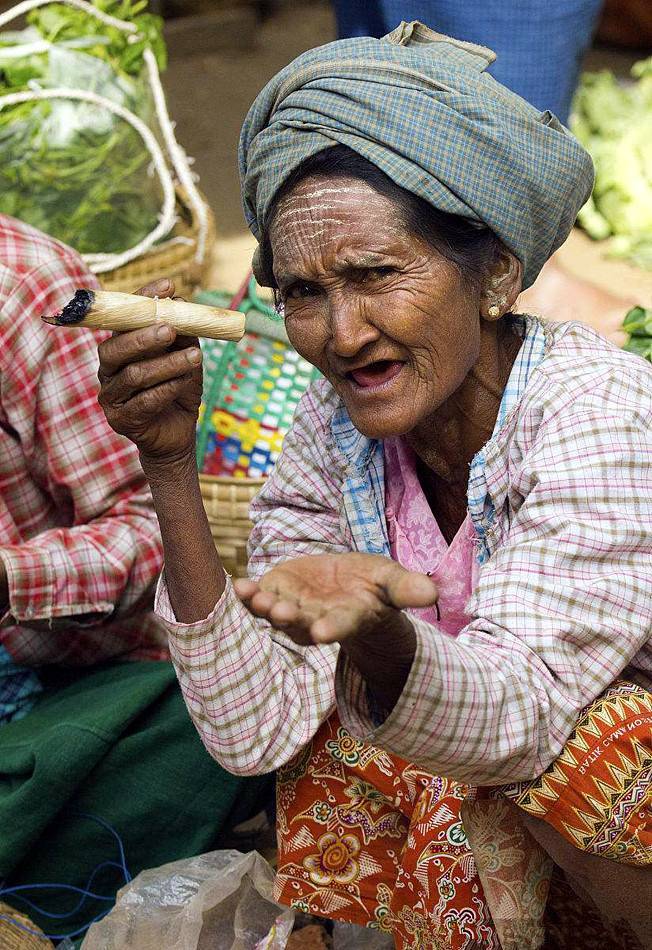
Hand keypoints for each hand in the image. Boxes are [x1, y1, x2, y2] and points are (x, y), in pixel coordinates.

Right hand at [97, 279, 202, 467]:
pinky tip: (185, 383)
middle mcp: (109, 368)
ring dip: (167, 364)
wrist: (177, 434)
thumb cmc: (178, 391)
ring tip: (195, 357)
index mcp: (119, 346)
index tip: (169, 285)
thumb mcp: (186, 358)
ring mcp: (111, 395)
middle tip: (171, 329)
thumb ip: (183, 335)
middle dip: (144, 336)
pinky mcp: (120, 420)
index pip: (123, 317)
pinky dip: (168, 389)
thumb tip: (182, 304)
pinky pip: (144, 402)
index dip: (143, 298)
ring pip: (134, 375)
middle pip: (115, 347)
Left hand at [234, 552, 437, 646]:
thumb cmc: (374, 587)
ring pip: (277, 614)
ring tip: (254, 596)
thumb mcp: (392, 584)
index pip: (341, 625)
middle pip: (302, 623)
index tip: (323, 632)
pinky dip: (248, 595)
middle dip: (291, 619)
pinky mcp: (277, 593)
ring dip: (264, 607)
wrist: (348, 585)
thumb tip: (433, 592)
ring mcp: (294, 609)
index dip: (332, 628)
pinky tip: (239, 586)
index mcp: (348, 618)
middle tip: (280, 613)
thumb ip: (407, 589)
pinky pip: (259, 599)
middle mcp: (317, 620)